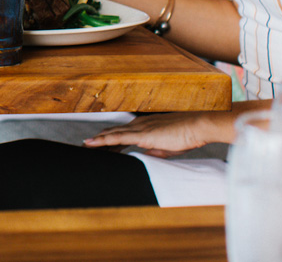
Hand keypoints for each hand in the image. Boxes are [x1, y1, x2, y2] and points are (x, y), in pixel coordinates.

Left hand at [84, 111, 233, 157]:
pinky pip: (117, 138)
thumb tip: (146, 155)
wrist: (197, 126)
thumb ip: (155, 151)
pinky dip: (102, 141)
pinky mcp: (141, 135)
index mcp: (145, 127)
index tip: (100, 147)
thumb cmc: (187, 136)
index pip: (122, 134)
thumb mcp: (168, 148)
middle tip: (86, 147)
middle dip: (99, 140)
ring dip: (97, 141)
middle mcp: (139, 125)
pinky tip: (92, 143)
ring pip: (111, 134)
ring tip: (84, 146)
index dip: (109, 141)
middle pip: (113, 133)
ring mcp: (138, 128)